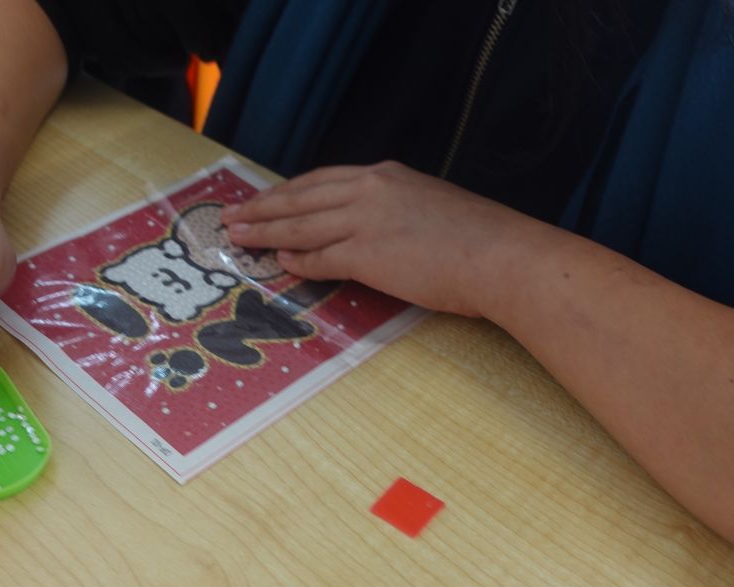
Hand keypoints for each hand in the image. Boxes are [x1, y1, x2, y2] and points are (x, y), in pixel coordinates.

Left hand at [221, 161, 554, 317]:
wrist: (501, 256)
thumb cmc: (480, 239)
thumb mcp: (432, 206)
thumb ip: (396, 212)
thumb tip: (376, 231)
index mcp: (386, 175)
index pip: (322, 179)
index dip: (288, 192)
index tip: (266, 199)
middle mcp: (369, 190)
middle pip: (300, 198)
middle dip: (262, 207)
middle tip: (231, 216)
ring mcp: (365, 221)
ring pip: (300, 226)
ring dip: (265, 232)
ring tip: (238, 238)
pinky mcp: (366, 254)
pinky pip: (319, 258)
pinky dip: (297, 262)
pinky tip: (280, 265)